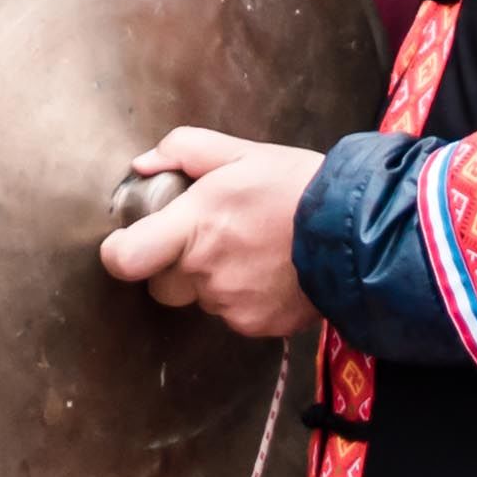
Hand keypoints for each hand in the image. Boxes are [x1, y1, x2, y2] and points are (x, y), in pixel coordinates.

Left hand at [99, 127, 324, 339]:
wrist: (356, 231)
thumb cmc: (298, 186)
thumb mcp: (241, 153)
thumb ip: (185, 151)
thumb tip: (144, 164)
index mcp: (193, 226)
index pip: (125, 259)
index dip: (119, 253)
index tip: (129, 244)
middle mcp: (206, 272)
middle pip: (161, 287)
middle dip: (175, 267)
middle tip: (211, 241)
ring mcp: (231, 304)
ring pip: (202, 301)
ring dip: (215, 282)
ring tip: (253, 252)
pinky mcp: (257, 326)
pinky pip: (235, 316)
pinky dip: (246, 300)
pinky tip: (271, 274)